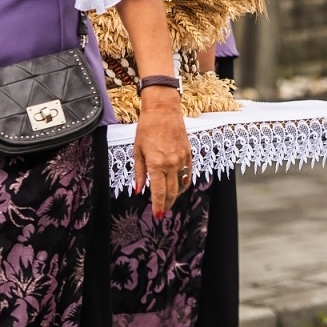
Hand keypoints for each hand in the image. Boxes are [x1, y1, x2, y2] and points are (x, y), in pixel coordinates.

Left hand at [134, 86, 191, 216]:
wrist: (163, 110)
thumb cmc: (147, 128)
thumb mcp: (137, 151)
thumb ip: (139, 172)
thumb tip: (138, 190)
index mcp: (156, 164)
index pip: (158, 192)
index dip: (158, 206)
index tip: (157, 215)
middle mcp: (171, 164)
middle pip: (172, 192)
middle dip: (167, 204)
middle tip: (162, 211)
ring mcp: (182, 159)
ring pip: (181, 184)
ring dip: (175, 195)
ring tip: (169, 200)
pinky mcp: (189, 153)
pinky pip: (188, 173)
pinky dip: (184, 182)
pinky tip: (180, 186)